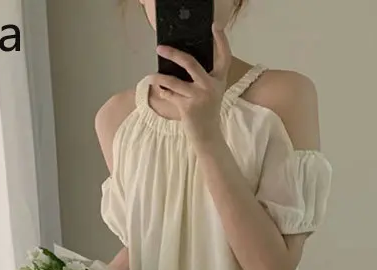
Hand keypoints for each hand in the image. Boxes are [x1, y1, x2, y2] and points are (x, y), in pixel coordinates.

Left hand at [152, 24, 231, 145]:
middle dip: (173, 54)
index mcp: (219, 80)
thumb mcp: (210, 92)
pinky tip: (161, 92)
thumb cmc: (206, 111)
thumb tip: (178, 63)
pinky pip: (170, 95)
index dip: (221, 40)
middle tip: (160, 48)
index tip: (215, 26)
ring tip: (152, 76)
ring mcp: (199, 97)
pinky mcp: (188, 107)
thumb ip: (201, 78)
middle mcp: (211, 86)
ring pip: (173, 81)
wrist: (207, 136)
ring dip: (160, 78)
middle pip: (190, 63)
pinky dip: (164, 93)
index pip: (224, 56)